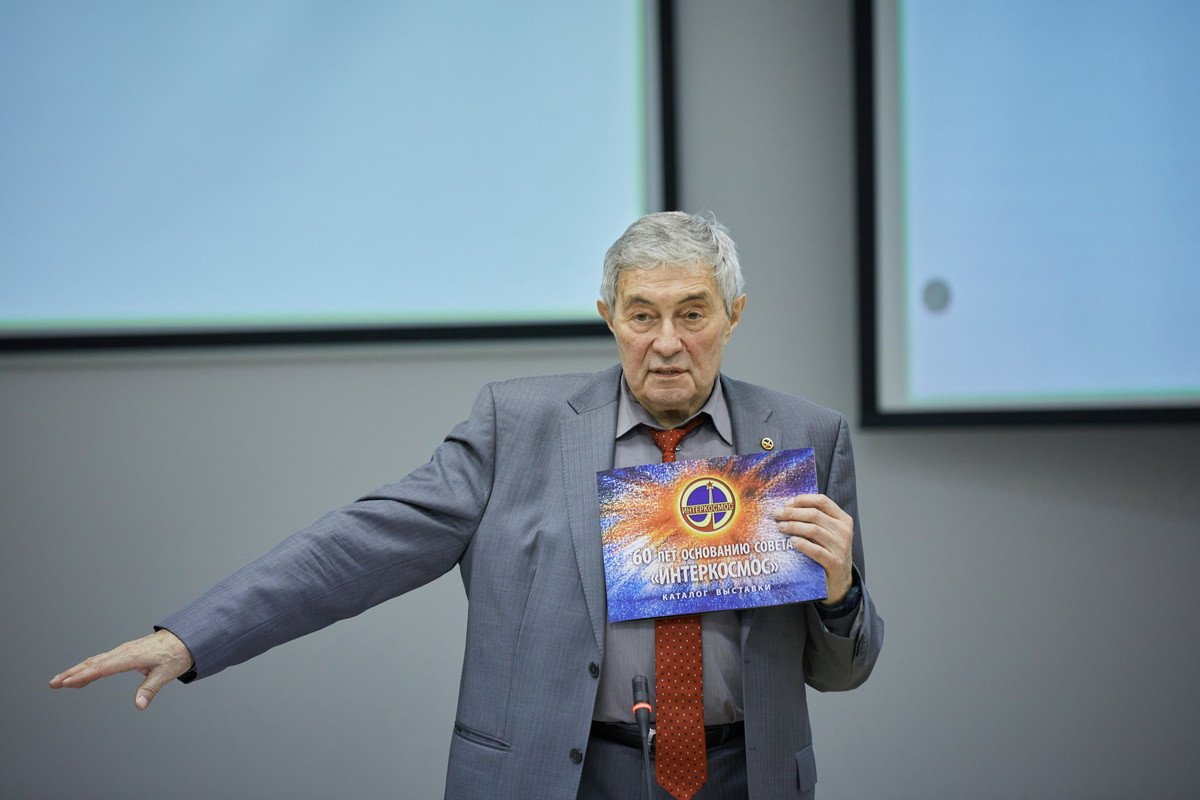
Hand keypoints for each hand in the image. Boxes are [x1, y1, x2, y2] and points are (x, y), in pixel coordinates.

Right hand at [49, 629, 193, 709]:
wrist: (185, 638)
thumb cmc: (177, 654)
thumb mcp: (166, 673)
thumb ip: (150, 689)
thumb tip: (139, 706)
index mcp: (132, 656)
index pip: (103, 668)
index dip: (84, 676)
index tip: (66, 682)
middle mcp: (124, 652)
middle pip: (93, 663)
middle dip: (72, 674)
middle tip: (53, 684)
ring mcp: (123, 651)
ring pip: (95, 661)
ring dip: (76, 671)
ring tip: (58, 681)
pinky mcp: (124, 653)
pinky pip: (102, 660)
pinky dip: (88, 668)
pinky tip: (79, 676)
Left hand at [773, 494, 853, 603]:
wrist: (840, 581)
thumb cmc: (828, 552)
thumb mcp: (827, 533)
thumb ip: (814, 519)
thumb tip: (787, 506)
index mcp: (843, 519)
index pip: (822, 501)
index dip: (802, 500)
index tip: (786, 504)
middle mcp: (844, 531)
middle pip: (814, 514)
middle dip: (792, 513)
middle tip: (776, 515)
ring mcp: (841, 547)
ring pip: (813, 530)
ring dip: (793, 526)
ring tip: (780, 527)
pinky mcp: (835, 563)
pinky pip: (815, 550)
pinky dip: (802, 544)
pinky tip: (791, 542)